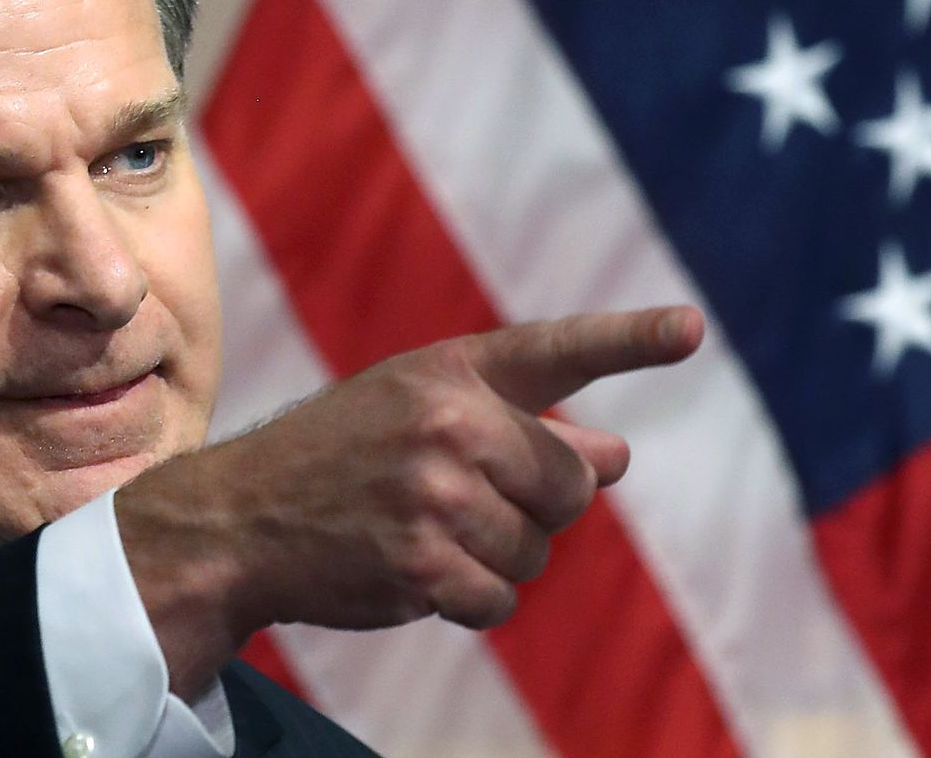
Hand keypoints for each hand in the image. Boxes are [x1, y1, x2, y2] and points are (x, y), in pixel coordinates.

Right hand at [116, 305, 703, 697]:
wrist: (238, 519)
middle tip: (458, 503)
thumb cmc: (338, 461)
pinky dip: (468, 601)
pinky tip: (414, 574)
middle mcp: (446, 422)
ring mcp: (434, 493)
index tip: (692, 328)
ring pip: (537, 551)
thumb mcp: (418, 418)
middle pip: (570, 488)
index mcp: (449, 373)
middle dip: (532, 508)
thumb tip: (615, 457)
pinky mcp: (423, 562)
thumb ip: (519, 428)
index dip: (630, 339)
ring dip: (495, 560)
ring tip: (422, 535)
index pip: (555, 352)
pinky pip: (501, 601)